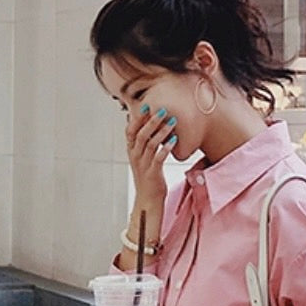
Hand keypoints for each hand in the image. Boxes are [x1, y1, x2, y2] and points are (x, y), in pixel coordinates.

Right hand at [125, 104, 177, 221]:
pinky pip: (158, 158)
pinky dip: (166, 148)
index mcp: (132, 152)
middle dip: (151, 121)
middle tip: (163, 110)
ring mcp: (143, 166)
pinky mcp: (152, 174)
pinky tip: (174, 140)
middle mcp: (135, 157)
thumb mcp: (143, 158)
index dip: (137, 118)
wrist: (148, 200)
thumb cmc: (148, 177)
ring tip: (173, 122)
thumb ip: (144, 143)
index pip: (130, 131)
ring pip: (150, 145)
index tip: (145, 105)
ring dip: (161, 132)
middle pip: (140, 135)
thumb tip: (147, 126)